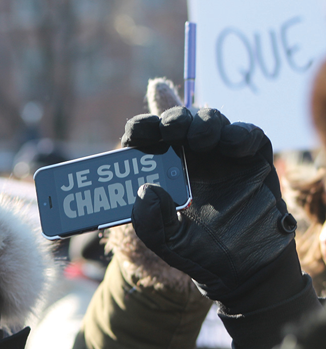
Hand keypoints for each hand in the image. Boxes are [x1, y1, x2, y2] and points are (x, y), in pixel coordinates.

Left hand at [123, 106, 297, 303]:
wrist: (245, 272)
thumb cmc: (199, 253)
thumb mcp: (166, 241)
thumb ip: (149, 220)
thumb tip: (146, 189)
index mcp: (164, 170)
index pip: (148, 138)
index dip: (141, 127)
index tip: (136, 131)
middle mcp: (191, 157)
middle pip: (179, 121)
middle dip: (173, 117)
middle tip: (170, 128)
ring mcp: (222, 156)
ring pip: (210, 121)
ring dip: (203, 122)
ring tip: (200, 141)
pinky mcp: (253, 159)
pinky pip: (248, 135)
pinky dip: (239, 133)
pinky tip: (232, 146)